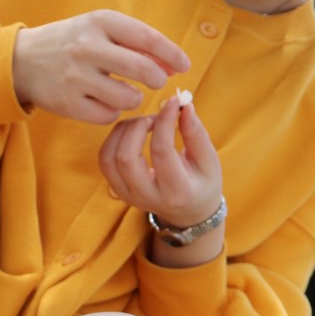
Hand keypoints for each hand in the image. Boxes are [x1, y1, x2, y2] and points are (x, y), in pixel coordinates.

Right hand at [11, 11, 189, 122]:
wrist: (23, 61)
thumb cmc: (72, 43)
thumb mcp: (99, 29)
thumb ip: (134, 42)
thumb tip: (173, 63)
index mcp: (100, 22)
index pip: (147, 38)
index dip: (171, 54)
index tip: (185, 66)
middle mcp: (88, 47)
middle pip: (141, 69)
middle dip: (157, 79)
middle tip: (157, 82)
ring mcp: (76, 77)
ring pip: (127, 97)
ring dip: (134, 98)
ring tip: (125, 92)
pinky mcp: (68, 103)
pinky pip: (108, 115)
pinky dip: (112, 111)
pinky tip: (104, 102)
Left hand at [98, 94, 222, 228]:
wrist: (188, 212)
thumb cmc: (202, 183)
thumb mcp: (209, 161)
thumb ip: (196, 133)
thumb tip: (182, 105)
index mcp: (176, 191)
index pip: (161, 151)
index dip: (164, 121)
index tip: (173, 103)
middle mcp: (148, 197)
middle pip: (125, 158)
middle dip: (137, 126)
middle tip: (155, 118)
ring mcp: (129, 196)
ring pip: (109, 158)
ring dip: (123, 131)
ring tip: (143, 123)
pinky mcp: (118, 190)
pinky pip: (105, 161)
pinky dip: (114, 139)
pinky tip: (132, 132)